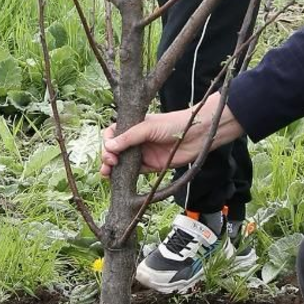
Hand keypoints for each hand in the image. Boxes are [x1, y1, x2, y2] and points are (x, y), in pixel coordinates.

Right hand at [100, 97, 245, 176]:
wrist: (197, 135)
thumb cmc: (173, 124)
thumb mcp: (148, 127)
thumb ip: (129, 138)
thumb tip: (109, 147)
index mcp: (133, 126)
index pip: (112, 134)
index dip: (107, 142)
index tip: (110, 150)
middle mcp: (136, 140)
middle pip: (114, 149)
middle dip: (107, 157)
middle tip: (110, 163)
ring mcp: (143, 153)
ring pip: (122, 162)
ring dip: (112, 168)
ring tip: (106, 174)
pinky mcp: (151, 165)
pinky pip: (134, 172)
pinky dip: (124, 176)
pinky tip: (118, 179)